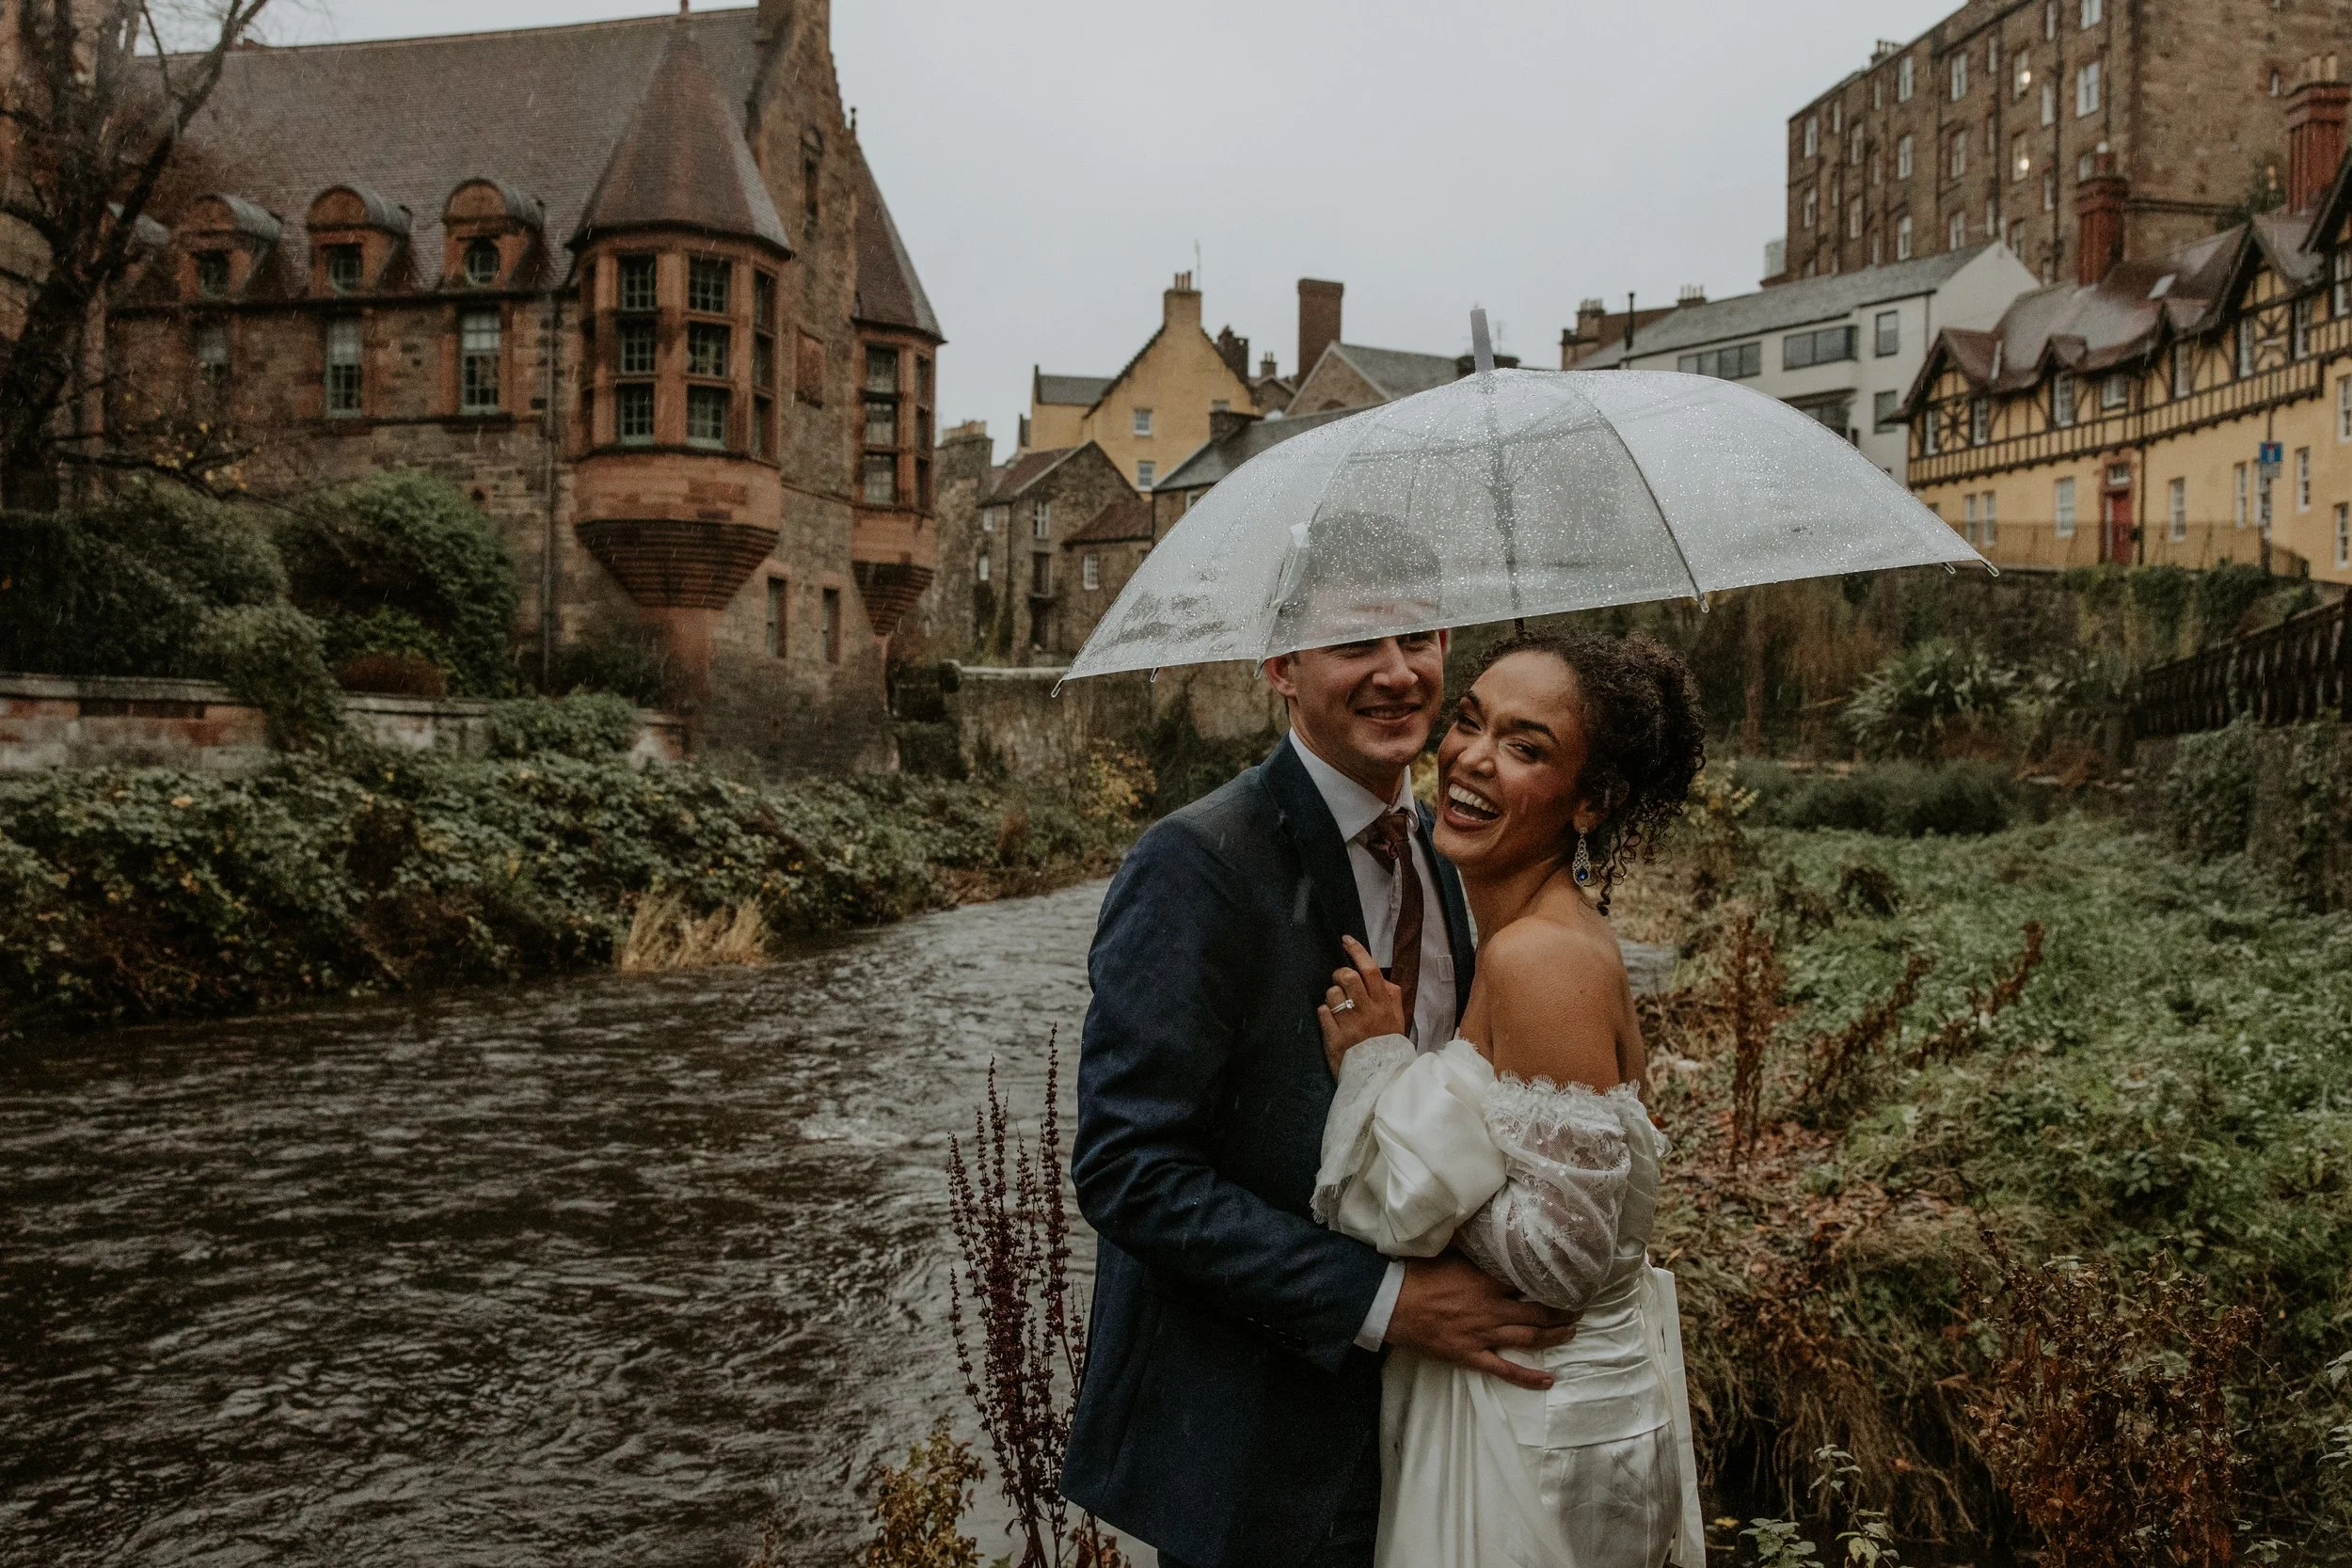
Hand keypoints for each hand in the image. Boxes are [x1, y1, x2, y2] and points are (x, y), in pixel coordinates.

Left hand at [1318, 936, 1409, 1074]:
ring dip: (1331, 996)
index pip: (1370, 970)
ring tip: (1338, 1007)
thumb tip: (1379, 977)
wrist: (1381, 1078)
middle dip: (1340, 974)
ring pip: (1332, 994)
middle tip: (1341, 981)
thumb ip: (1390, 996)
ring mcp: (1350, 1025)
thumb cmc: (1387, 1044)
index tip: (1346, 940)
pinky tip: (1331, 1020)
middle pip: (1348, 977)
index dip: (1357, 951)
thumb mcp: (1397, 1018)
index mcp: (1383, 1005)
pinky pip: (1322, 1012)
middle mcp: (1367, 1012)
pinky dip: (1324, 1013)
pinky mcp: (1334, 1039)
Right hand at [1382, 1255, 1576, 1390]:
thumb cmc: (1416, 1274)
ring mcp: (1484, 1334)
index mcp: (1487, 1279)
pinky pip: (1506, 1369)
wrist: (1391, 1303)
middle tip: (1579, 1307)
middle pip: (1538, 1310)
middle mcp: (1493, 1307)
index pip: (1528, 1280)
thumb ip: (1473, 1247)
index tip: (1567, 1278)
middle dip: (1562, 1310)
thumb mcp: (1448, 1251)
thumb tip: (1489, 1230)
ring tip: (1572, 1332)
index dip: (1549, 1280)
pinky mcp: (1472, 1355)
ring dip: (1554, 1335)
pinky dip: (1529, 1377)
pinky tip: (1548, 1380)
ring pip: (1530, 1337)